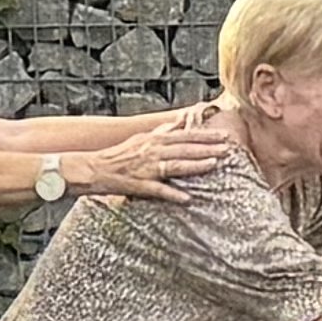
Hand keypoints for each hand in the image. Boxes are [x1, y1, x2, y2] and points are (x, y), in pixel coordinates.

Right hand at [68, 104, 233, 199]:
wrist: (93, 168)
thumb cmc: (119, 155)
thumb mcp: (142, 139)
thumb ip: (163, 131)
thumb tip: (180, 121)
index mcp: (153, 139)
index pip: (185, 135)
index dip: (206, 136)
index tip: (225, 136)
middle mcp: (151, 150)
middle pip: (184, 148)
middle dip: (207, 147)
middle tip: (228, 148)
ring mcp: (145, 167)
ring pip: (174, 165)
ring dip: (194, 164)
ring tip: (214, 164)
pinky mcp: (138, 184)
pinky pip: (157, 190)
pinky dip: (172, 193)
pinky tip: (187, 198)